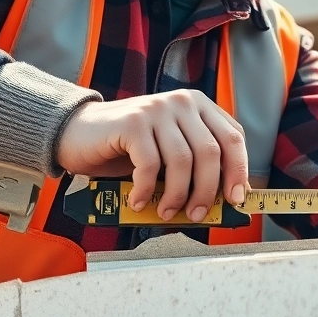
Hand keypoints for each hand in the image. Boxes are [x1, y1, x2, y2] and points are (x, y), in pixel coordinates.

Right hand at [55, 90, 248, 222]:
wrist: (78, 132)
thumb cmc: (128, 149)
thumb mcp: (169, 152)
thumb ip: (195, 164)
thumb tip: (223, 199)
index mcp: (198, 106)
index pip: (233, 137)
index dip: (239, 170)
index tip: (235, 199)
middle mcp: (182, 102)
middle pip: (211, 152)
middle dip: (208, 190)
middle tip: (198, 214)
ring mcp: (157, 109)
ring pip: (183, 161)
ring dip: (177, 195)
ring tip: (167, 211)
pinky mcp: (133, 122)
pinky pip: (150, 165)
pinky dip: (146, 190)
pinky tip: (139, 201)